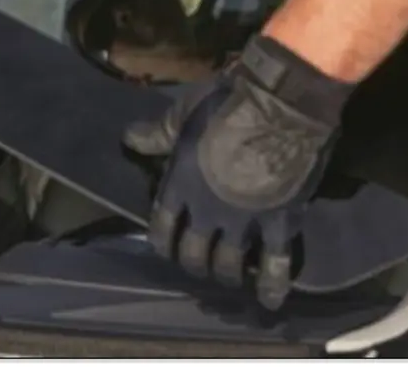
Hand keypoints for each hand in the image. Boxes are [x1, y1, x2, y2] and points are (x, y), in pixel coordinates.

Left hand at [122, 36, 355, 309]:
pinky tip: (270, 300)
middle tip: (198, 266)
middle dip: (193, 264)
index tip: (165, 247)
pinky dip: (273, 285)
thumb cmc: (223, 105)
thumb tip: (129, 139)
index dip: (162, 241)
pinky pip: (277, 263)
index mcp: (180, 185)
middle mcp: (206, 211)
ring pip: (229, 264)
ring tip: (229, 278)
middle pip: (194, 253)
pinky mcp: (278, 222)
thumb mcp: (181, 116)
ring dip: (227, 275)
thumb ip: (156, 134)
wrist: (277, 106)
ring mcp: (242, 221)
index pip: (161, 226)